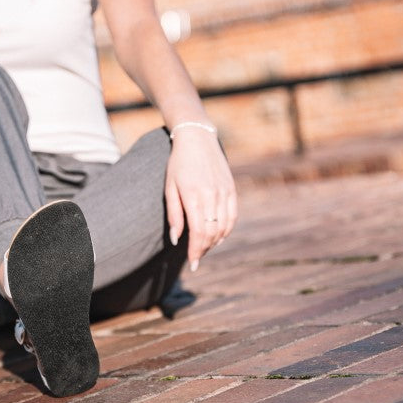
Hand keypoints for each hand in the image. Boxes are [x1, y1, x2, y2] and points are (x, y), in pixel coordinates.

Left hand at [164, 128, 237, 271]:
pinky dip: (226, 230)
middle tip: (196, 258)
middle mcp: (212, 195)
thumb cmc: (178, 164)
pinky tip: (217, 236)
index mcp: (194, 196)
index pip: (198, 233)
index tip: (192, 264)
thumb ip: (174, 215)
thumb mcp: (170, 187)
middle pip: (212, 233)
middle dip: (204, 250)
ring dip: (215, 242)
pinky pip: (232, 217)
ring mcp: (224, 192)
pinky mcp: (232, 189)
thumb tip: (176, 240)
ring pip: (224, 227)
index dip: (196, 251)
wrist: (197, 138)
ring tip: (204, 248)